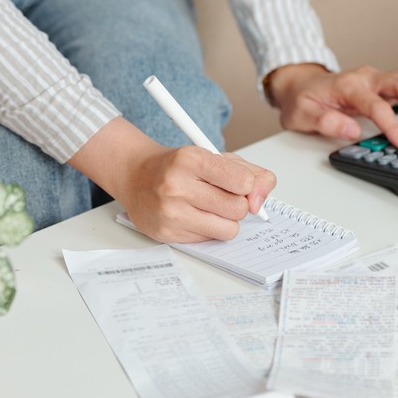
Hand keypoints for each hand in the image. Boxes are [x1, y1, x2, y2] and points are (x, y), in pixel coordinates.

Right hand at [68, 117, 276, 242]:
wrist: (135, 175)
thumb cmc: (179, 166)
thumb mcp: (215, 157)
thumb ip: (250, 173)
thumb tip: (262, 201)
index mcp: (192, 159)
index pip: (243, 182)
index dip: (248, 186)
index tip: (241, 184)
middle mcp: (177, 185)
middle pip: (238, 209)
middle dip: (237, 205)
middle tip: (221, 196)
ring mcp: (170, 212)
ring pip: (228, 230)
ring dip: (226, 221)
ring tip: (210, 208)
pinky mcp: (166, 233)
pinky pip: (208, 240)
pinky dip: (207, 230)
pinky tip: (192, 216)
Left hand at [265, 62, 397, 149]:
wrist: (300, 84)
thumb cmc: (302, 100)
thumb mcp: (302, 115)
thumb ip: (325, 122)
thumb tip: (352, 130)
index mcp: (347, 86)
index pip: (376, 105)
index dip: (393, 125)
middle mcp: (367, 77)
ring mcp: (378, 77)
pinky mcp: (385, 82)